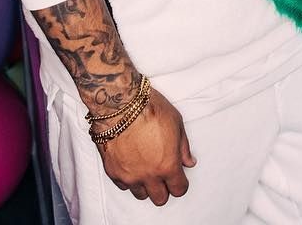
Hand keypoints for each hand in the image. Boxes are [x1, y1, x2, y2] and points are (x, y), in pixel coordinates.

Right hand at [95, 87, 195, 204]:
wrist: (120, 103)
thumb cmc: (148, 107)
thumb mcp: (176, 122)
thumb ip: (183, 147)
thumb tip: (188, 161)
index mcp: (167, 165)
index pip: (178, 189)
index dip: (180, 184)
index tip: (179, 177)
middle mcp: (148, 175)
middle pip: (160, 198)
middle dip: (164, 188)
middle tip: (163, 175)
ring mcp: (129, 175)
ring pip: (141, 194)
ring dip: (146, 185)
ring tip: (146, 168)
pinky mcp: (113, 171)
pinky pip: (123, 185)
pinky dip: (129, 179)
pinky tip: (132, 164)